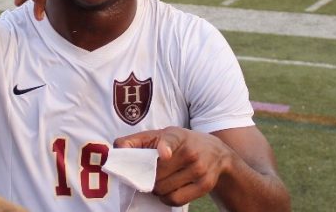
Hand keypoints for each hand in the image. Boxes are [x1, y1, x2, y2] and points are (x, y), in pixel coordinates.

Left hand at [114, 127, 232, 206]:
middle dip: (147, 177)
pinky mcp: (204, 186)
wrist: (217, 153)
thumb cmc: (182, 143)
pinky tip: (167, 189)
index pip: (170, 140)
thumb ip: (139, 140)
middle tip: (148, 173)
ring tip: (158, 180)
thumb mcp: (164, 134)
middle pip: (156, 174)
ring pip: (163, 189)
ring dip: (155, 189)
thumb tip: (118, 147)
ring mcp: (199, 170)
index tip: (164, 153)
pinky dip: (166, 198)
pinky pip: (175, 199)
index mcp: (178, 136)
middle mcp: (190, 152)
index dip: (165, 147)